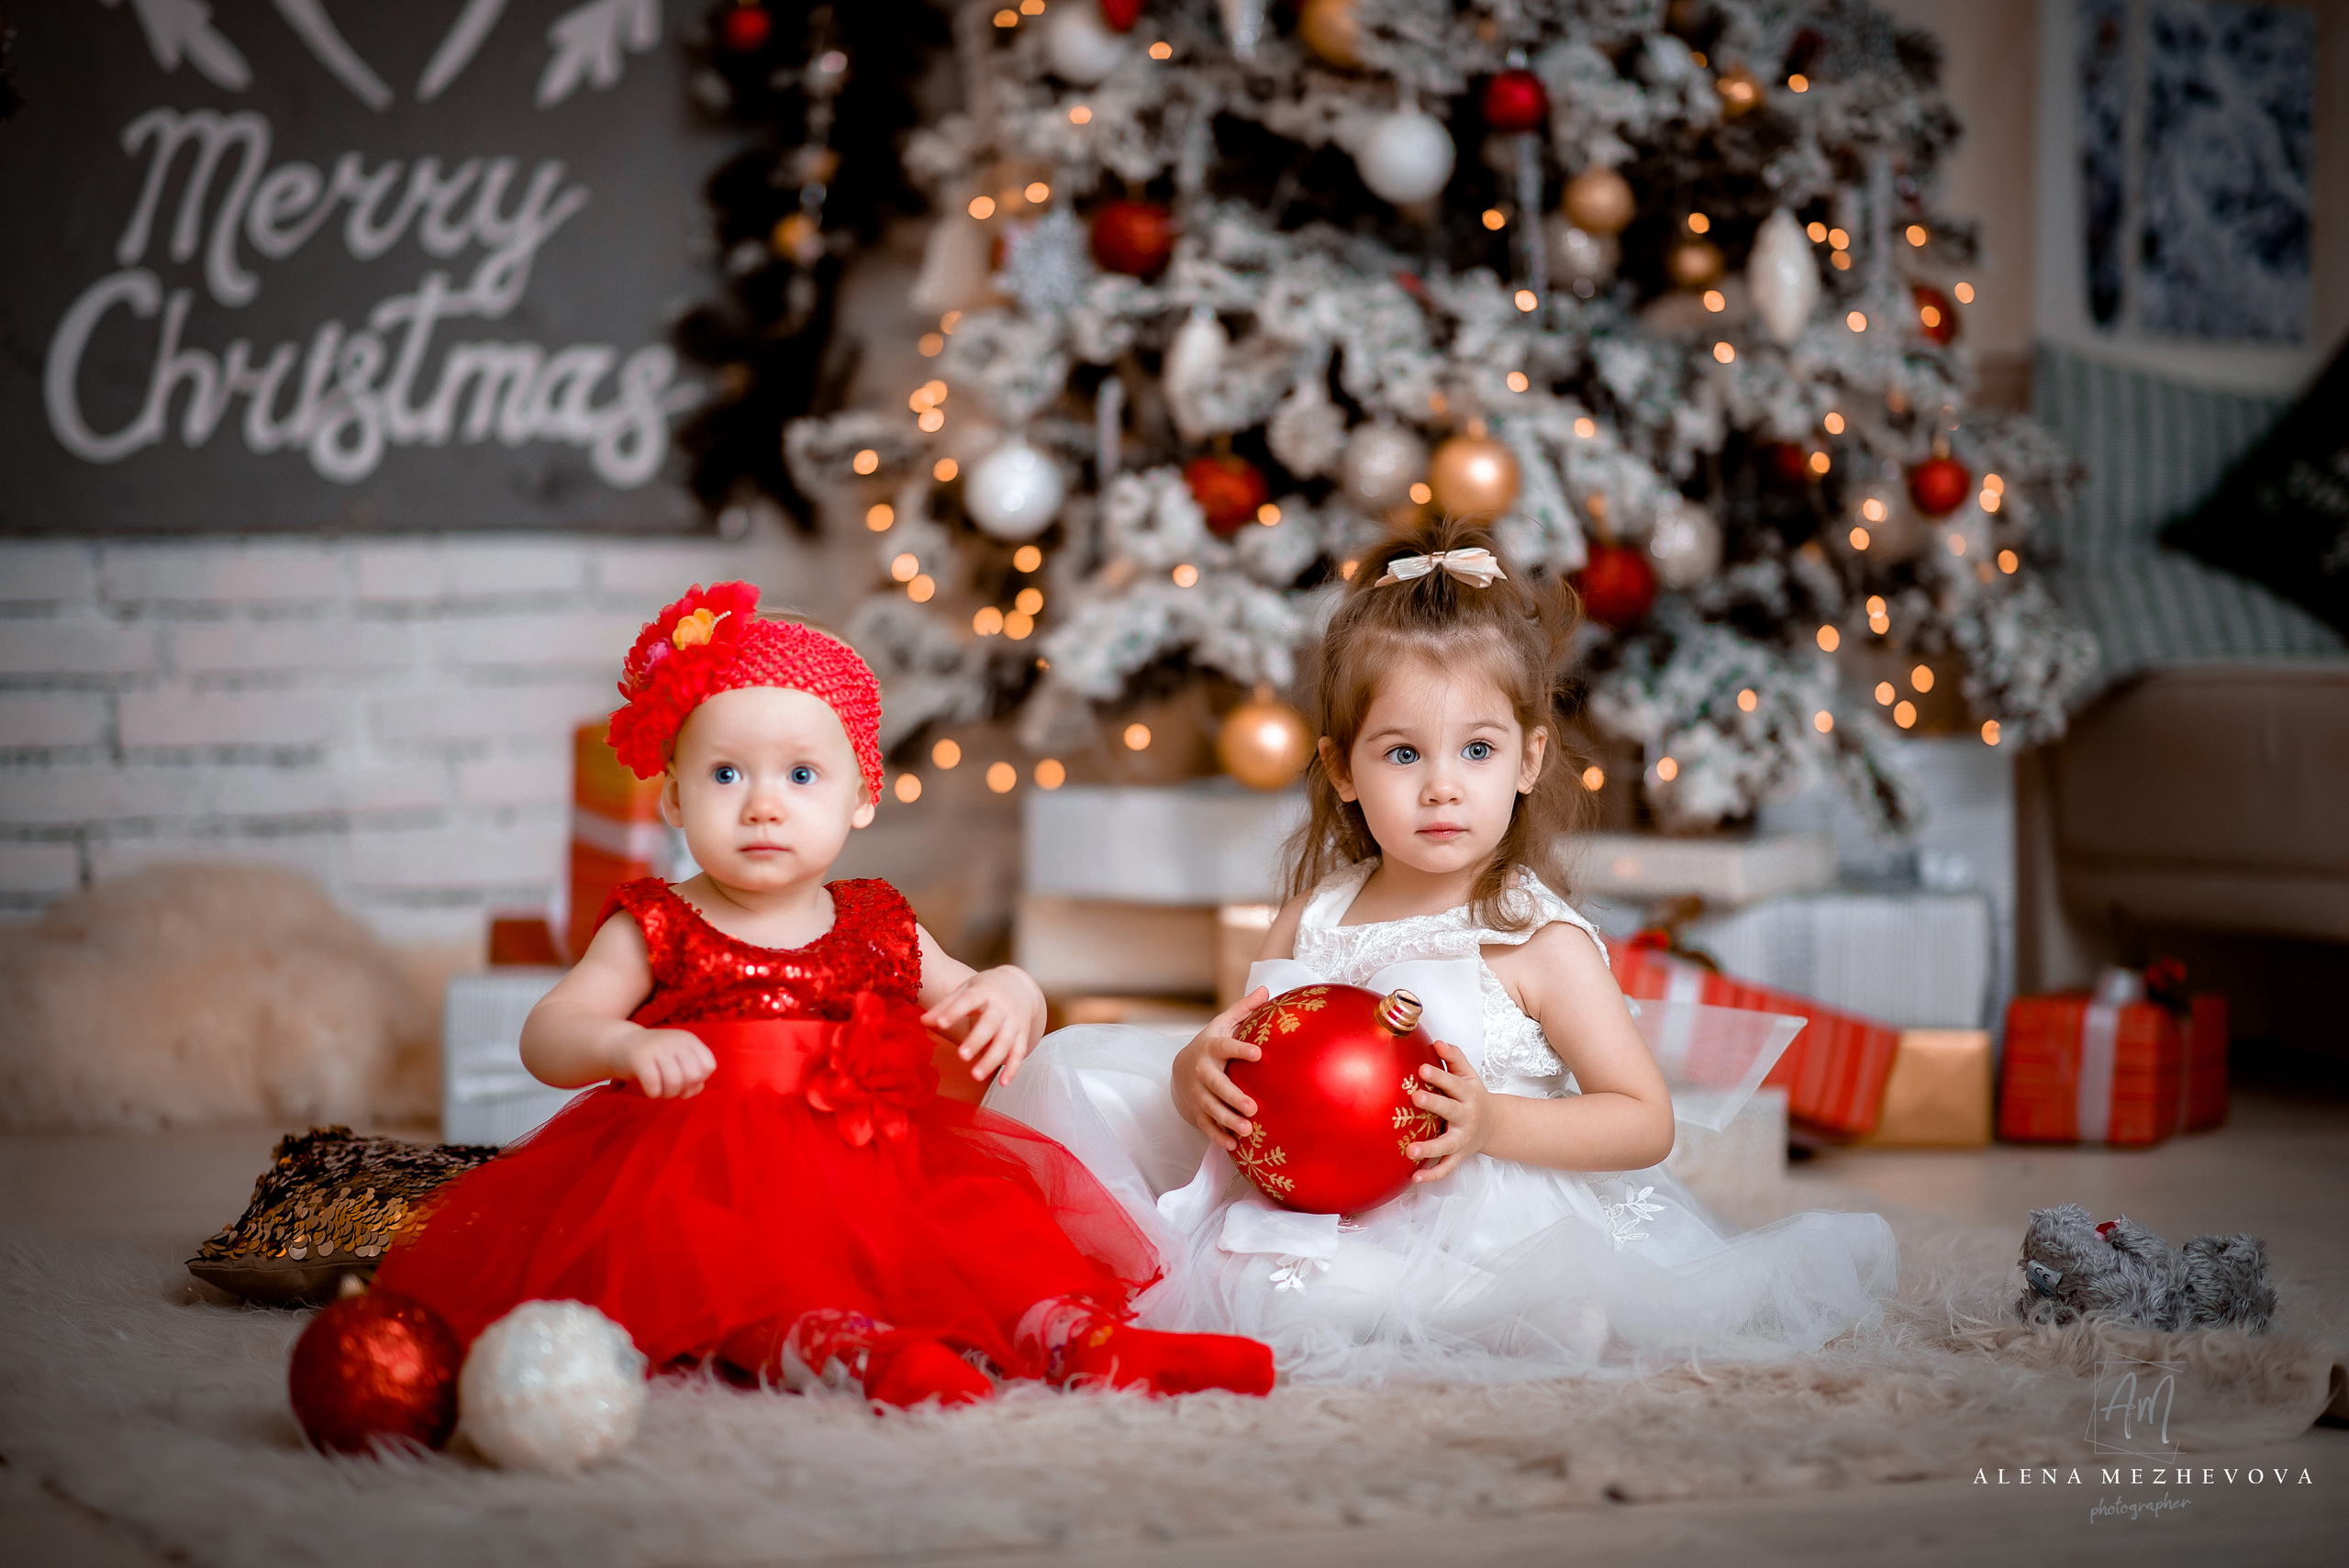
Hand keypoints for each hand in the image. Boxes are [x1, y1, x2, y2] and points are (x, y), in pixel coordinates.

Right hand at [618, 1028, 715, 1098]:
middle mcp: (675, 1041)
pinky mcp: (639, 1057)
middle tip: (669, 1087)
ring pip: (675, 1083)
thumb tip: (696, 1089)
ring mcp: (657, 1047)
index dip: (698, 1080)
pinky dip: (653, 1093)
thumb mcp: (676, 1061)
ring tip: (660, 1089)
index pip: (708, 1066)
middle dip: (683, 1089)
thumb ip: (692, 1076)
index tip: (683, 1081)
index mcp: (689, 1040)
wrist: (618, 1044)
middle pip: (693, 1076)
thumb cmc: (653, 1058)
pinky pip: (654, 1085)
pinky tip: (649, 1089)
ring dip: (667, 1094)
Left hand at [921, 964, 1045, 1085]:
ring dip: (992, 1060)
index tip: (941, 1024)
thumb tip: (922, 1021)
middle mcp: (1002, 1007)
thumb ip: (945, 1006)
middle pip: (991, 1024)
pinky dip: (1013, 1068)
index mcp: (985, 991)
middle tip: (962, 1056)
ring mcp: (1014, 1021)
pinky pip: (1019, 1053)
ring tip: (975, 1075)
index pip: (969, 1000)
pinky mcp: (1023, 1035)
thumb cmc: (985, 990)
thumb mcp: (965, 990)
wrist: (1020, 986)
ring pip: (1006, 1042)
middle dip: (977, 1040)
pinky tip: (1003, 1083)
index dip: (955, 1011)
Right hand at [1171, 987, 1268, 1151]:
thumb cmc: (1213, 1043)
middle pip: (1216, 1085)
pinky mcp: (1196, 1110)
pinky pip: (1206, 1125)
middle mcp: (1202, 1071)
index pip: (1225, 1047)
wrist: (1181, 1067)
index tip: (1258, 1053)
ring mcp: (1197, 1093)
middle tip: (1253, 1107)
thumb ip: (1245, 1010)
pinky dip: (1218, 1136)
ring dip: (1227, 1120)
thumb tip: (1267, 990)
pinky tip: (1234, 1146)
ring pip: (1210, 1108)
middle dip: (1233, 1097)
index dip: (1240, 1050)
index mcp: (1211, 1048)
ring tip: (1248, 1130)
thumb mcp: (1224, 1024)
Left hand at [1407, 1040, 1493, 1181]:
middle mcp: (1467, 1117)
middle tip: (1416, 1098)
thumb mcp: (1468, 1075)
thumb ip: (1453, 1058)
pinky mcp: (1459, 1156)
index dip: (1439, 1076)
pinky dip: (1431, 1175)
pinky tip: (1413, 1178)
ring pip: (1447, 1146)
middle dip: (1434, 1104)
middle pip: (1451, 1111)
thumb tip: (1437, 1042)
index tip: (1422, 1069)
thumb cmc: (1472, 1096)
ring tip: (1410, 1150)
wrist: (1494, 1125)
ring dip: (1429, 1149)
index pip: (1453, 1083)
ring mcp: (1463, 1139)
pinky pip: (1446, 1168)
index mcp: (1468, 1094)